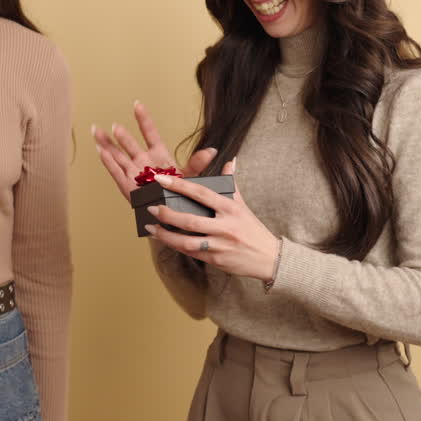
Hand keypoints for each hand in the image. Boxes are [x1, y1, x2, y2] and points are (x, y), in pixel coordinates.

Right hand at [92, 100, 224, 201]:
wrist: (175, 216)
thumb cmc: (182, 195)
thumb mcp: (192, 177)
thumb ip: (198, 163)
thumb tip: (212, 151)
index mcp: (159, 156)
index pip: (150, 133)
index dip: (143, 119)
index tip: (137, 104)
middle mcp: (144, 163)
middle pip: (131, 145)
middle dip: (122, 135)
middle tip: (115, 125)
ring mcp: (135, 174)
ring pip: (118, 156)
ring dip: (107, 144)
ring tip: (95, 130)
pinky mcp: (129, 188)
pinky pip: (117, 173)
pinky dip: (108, 163)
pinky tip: (100, 151)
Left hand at [144, 169, 279, 282]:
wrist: (269, 259)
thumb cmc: (253, 229)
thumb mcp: (243, 205)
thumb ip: (232, 183)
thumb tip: (231, 160)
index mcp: (230, 209)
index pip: (202, 194)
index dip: (180, 186)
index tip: (161, 179)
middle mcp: (224, 227)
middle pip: (190, 220)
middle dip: (167, 215)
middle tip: (151, 208)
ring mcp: (219, 245)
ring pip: (187, 241)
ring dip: (166, 235)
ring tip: (151, 226)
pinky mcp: (215, 259)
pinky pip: (190, 252)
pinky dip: (175, 246)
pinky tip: (163, 239)